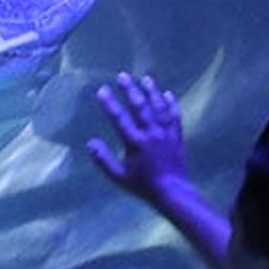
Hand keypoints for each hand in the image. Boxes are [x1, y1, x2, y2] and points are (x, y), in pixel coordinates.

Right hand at [87, 71, 188, 205]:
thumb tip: (90, 142)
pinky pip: (175, 117)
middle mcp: (151, 134)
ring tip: (146, 79)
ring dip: (152, 92)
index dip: (110, 103)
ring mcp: (166, 134)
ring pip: (159, 108)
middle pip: (140, 107)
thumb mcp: (118, 177)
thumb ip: (103, 159)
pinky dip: (171, 105)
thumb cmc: (143, 186)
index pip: (120, 119)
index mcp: (135, 143)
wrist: (173, 193)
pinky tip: (167, 94)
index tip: (102, 90)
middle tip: (123, 76)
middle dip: (130, 90)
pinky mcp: (177, 137)